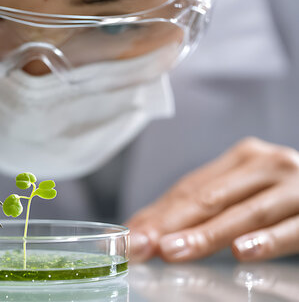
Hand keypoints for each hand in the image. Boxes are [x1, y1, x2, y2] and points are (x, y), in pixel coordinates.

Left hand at [126, 137, 298, 261]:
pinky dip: (267, 241)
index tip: (130, 239)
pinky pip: (293, 229)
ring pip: (245, 213)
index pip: (190, 189)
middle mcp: (268, 165)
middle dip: (171, 224)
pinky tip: (241, 252)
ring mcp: (297, 186)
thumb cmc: (286, 196)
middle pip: (210, 198)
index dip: (157, 214)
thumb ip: (199, 208)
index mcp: (243, 158)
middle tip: (141, 246)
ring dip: (207, 234)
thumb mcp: (242, 193)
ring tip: (175, 250)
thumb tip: (142, 229)